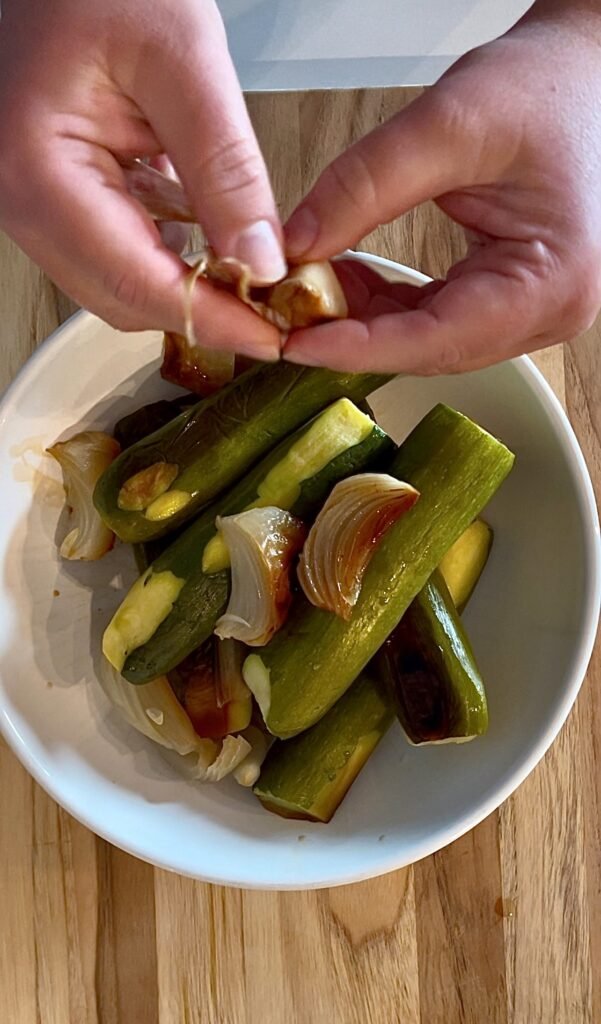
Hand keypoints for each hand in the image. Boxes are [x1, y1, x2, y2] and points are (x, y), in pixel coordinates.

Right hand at [0, 0, 283, 359]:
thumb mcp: (182, 59)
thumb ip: (224, 168)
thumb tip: (260, 261)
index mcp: (38, 171)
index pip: (136, 284)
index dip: (212, 319)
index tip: (272, 335)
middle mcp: (22, 199)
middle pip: (123, 299)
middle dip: (202, 311)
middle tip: (273, 307)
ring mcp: (34, 200)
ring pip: (119, 283)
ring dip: (187, 287)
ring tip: (250, 273)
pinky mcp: (56, 192)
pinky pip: (115, 250)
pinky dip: (167, 256)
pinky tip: (208, 237)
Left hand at [283, 2, 600, 373]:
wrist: (579, 73)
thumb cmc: (541, 88)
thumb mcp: (448, 125)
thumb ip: (365, 186)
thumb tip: (296, 246)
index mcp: (550, 282)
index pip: (438, 339)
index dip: (359, 347)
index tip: (296, 344)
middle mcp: (547, 311)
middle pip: (430, 349)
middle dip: (353, 334)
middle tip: (285, 314)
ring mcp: (529, 309)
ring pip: (425, 339)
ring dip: (363, 321)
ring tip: (306, 289)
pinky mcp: (508, 298)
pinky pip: (433, 318)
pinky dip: (384, 305)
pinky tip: (343, 280)